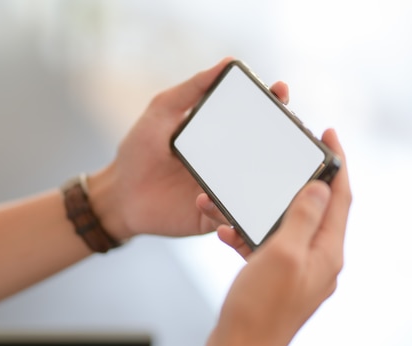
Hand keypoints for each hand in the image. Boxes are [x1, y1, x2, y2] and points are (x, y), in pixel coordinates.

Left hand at [89, 58, 289, 239]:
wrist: (119, 194)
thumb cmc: (138, 150)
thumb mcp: (162, 111)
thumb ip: (191, 89)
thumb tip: (227, 62)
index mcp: (221, 135)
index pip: (256, 117)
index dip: (273, 103)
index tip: (280, 91)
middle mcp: (229, 162)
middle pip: (267, 151)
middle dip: (285, 139)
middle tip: (291, 129)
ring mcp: (224, 191)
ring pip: (259, 187)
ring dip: (269, 180)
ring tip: (268, 169)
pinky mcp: (213, 216)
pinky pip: (232, 217)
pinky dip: (227, 211)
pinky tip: (203, 197)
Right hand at [205, 129, 350, 345]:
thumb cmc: (260, 309)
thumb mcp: (282, 255)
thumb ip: (302, 218)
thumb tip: (321, 188)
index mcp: (326, 251)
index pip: (340, 197)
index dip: (338, 163)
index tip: (330, 135)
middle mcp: (317, 258)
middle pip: (314, 208)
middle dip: (297, 182)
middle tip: (286, 158)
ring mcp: (296, 269)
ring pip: (283, 226)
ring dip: (260, 210)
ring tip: (233, 201)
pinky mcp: (276, 278)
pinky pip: (265, 246)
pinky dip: (247, 235)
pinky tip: (224, 232)